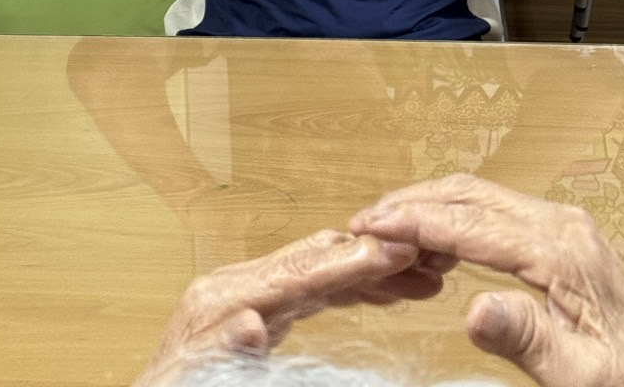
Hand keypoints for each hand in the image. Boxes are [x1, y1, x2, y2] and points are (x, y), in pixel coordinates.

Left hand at [135, 229, 450, 386]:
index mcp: (222, 299)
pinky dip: (344, 286)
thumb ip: (226, 355)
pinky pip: (307, 289)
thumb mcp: (198, 383)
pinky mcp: (252, 309)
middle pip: (315, 258)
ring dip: (366, 270)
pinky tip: (376, 292)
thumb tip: (250, 324)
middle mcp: (234, 284)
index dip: (351, 260)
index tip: (398, 250)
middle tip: (425, 254)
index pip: (299, 272)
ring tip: (418, 276)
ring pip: (317, 269)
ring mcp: (244, 293)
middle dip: (371, 254)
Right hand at [349, 175, 623, 386]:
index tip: (370, 226)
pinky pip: (497, 213)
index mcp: (565, 252)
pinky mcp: (561, 239)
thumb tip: (472, 312)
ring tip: (385, 225)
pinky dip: (456, 217)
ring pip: (482, 198)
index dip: (416, 224)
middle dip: (414, 204)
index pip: (473, 226)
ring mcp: (564, 228)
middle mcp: (564, 226)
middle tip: (363, 221)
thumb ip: (526, 339)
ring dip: (431, 206)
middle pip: (472, 197)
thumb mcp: (578, 377)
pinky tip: (433, 239)